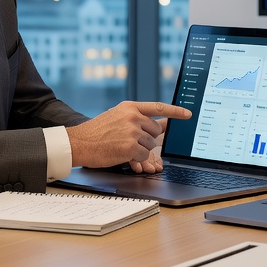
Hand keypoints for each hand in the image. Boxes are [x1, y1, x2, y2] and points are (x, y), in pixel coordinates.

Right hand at [66, 101, 190, 168]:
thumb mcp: (116, 116)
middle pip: (154, 131)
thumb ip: (137, 117)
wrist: (79, 143)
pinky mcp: (130, 147)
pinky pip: (143, 156)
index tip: (188, 114)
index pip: (158, 107)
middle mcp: (133, 117)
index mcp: (130, 107)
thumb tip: (160, 124)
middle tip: (127, 140)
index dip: (175, 111)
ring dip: (139, 149)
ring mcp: (132, 131)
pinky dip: (135, 159)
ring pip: (149, 145)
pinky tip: (121, 154)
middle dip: (145, 138)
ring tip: (120, 146)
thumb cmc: (96, 132)